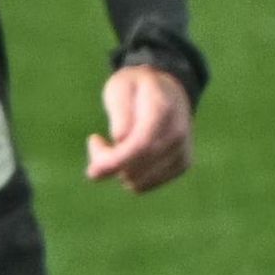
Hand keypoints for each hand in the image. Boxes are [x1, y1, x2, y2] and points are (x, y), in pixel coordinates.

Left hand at [86, 64, 193, 193]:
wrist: (168, 89)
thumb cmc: (136, 88)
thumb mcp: (120, 88)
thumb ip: (119, 113)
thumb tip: (121, 140)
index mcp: (163, 110)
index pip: (141, 145)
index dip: (114, 161)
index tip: (92, 170)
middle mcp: (177, 134)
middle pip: (136, 168)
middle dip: (107, 163)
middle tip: (96, 141)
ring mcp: (182, 151)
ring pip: (138, 182)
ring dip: (117, 170)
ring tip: (113, 145)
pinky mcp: (181, 166)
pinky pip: (143, 186)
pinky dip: (129, 176)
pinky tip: (128, 155)